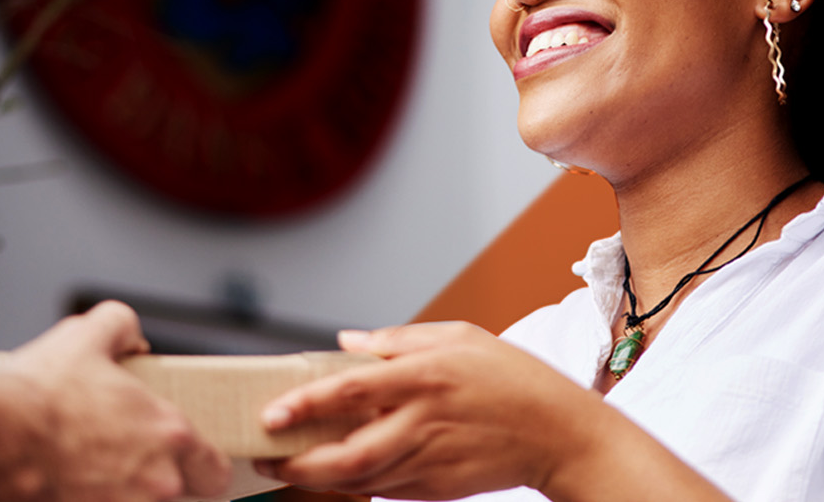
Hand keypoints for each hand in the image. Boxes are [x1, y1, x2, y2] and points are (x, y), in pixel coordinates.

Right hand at [0, 301, 231, 500]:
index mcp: (168, 434)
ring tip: (85, 467)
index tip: (185, 457)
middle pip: (180, 494)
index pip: (216, 469)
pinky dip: (87, 498)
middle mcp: (156, 482)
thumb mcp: (85, 335)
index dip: (202, 462)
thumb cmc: (34, 397)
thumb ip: (122, 327)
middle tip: (132, 461)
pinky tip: (65, 482)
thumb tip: (131, 339)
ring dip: (121, 491)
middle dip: (163, 480)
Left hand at [255, 322, 607, 500]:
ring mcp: (431, 460)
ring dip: (317, 478)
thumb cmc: (510, 377)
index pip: (351, 391)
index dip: (305, 403)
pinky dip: (354, 485)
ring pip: (360, 479)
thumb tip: (346, 343)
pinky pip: (384, 490)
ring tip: (286, 466)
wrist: (559, 433)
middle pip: (347, 454)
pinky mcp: (438, 487)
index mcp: (425, 375)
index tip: (272, 413)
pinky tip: (334, 473)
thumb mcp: (458, 337)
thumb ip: (397, 340)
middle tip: (265, 457)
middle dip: (297, 463)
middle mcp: (423, 421)